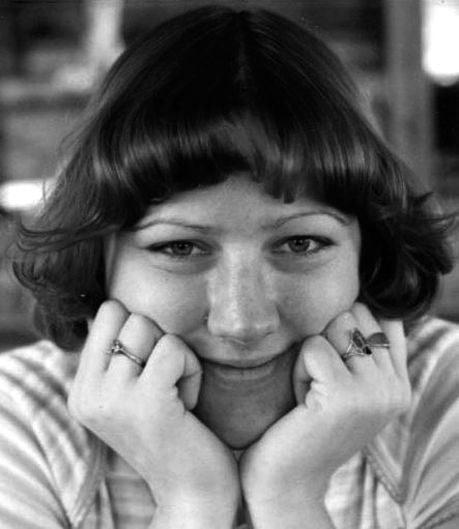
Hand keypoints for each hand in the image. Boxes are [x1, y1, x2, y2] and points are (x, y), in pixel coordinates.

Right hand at [68, 300, 239, 526]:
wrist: (191, 490)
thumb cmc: (170, 432)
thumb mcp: (130, 394)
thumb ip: (118, 355)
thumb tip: (122, 305)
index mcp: (82, 390)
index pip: (106, 313)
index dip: (139, 331)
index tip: (150, 370)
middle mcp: (88, 394)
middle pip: (127, 315)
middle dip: (156, 339)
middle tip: (165, 381)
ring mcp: (114, 399)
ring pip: (147, 326)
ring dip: (175, 355)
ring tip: (176, 392)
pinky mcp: (147, 403)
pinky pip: (173, 348)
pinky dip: (191, 368)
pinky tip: (188, 402)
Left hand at [240, 303, 410, 525]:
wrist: (288, 478)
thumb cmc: (307, 423)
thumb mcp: (346, 386)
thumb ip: (361, 350)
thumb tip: (351, 302)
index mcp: (398, 384)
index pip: (382, 317)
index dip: (346, 324)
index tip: (330, 360)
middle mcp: (394, 388)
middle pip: (355, 314)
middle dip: (326, 339)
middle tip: (318, 380)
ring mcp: (375, 393)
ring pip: (335, 326)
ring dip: (311, 355)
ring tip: (310, 390)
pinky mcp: (346, 397)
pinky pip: (313, 348)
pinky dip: (298, 369)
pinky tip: (302, 401)